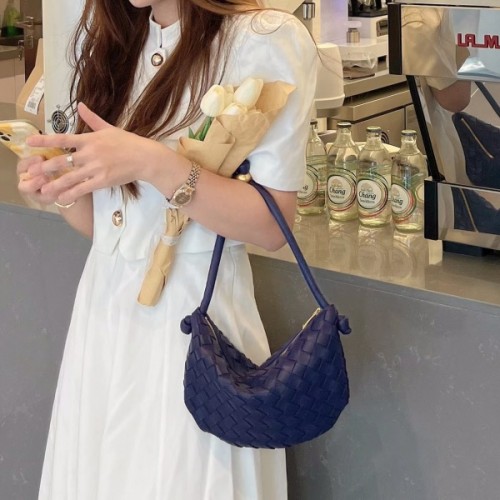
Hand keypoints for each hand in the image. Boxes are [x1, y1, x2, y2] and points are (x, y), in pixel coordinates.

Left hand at [24, 102, 165, 205]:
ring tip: (43, 190)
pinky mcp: (103, 180)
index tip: (29, 143)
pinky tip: (63, 199)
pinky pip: (84, 188)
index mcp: (90, 139)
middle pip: (63, 160)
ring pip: (71, 177)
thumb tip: (80, 105)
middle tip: (32, 172)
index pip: (63, 139)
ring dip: (55, 184)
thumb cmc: (129, 142)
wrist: (145, 158)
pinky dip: (72, 194)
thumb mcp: (109, 127)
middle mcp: (90, 153)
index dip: (45, 141)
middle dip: (46, 167)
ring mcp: (96, 168)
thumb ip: (92, 119)